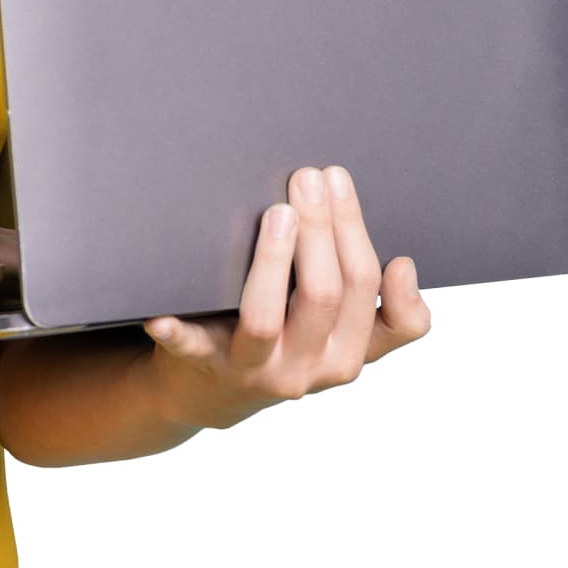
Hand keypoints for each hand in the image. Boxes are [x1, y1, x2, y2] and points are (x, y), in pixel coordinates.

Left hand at [142, 165, 430, 430]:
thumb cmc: (285, 339)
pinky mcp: (203, 366)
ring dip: (272, 261)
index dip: (360, 240)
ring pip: (266, 318)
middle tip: (309, 176)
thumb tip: (405, 266)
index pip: (372, 297)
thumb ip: (377, 307)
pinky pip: (191, 348)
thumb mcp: (340, 334)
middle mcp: (307, 369)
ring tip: (275, 212)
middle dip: (321, 229)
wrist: (212, 391)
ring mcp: (254, 370)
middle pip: (325, 296)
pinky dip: (177, 332)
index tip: (343, 187)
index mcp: (347, 354)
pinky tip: (162, 315)